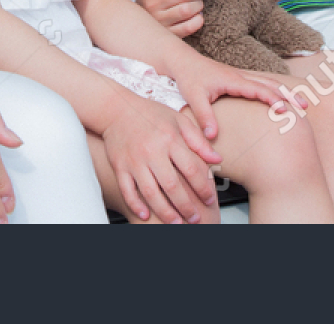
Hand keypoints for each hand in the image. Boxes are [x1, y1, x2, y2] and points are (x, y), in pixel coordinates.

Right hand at [101, 96, 218, 222]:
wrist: (116, 108)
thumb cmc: (150, 114)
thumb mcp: (178, 120)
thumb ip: (198, 140)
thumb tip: (217, 159)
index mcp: (170, 139)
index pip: (191, 169)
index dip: (203, 187)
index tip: (210, 199)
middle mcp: (152, 151)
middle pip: (172, 185)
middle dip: (186, 206)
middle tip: (195, 219)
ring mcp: (134, 161)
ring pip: (151, 192)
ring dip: (165, 211)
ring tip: (176, 223)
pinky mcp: (119, 166)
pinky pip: (127, 190)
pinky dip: (136, 204)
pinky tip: (145, 215)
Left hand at [170, 56, 304, 140]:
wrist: (181, 60)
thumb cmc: (187, 77)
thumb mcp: (194, 97)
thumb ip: (204, 116)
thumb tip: (213, 136)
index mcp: (232, 80)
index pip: (258, 89)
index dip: (272, 99)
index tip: (285, 110)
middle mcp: (239, 76)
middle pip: (270, 82)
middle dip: (288, 93)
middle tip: (305, 105)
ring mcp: (239, 76)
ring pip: (268, 81)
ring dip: (284, 90)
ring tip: (300, 102)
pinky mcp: (237, 79)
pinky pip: (260, 82)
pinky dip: (274, 88)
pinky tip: (280, 97)